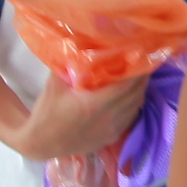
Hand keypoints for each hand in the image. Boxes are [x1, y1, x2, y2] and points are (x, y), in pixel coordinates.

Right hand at [6, 68, 150, 162]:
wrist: (42, 143)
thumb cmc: (47, 112)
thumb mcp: (54, 84)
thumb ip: (68, 65)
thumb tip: (78, 43)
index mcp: (94, 104)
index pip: (125, 85)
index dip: (137, 70)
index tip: (141, 55)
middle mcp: (108, 118)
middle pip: (135, 95)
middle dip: (142, 78)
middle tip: (145, 62)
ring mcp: (111, 130)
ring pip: (136, 107)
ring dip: (140, 91)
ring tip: (140, 76)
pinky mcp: (111, 137)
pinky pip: (130, 118)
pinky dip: (134, 104)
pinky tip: (130, 95)